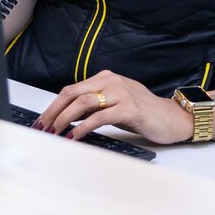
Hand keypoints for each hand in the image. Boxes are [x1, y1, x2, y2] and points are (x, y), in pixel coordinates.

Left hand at [34, 70, 193, 144]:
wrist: (171, 118)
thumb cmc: (142, 113)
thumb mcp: (114, 105)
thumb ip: (94, 106)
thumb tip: (66, 117)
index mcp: (105, 78)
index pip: (71, 89)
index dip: (54, 105)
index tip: (42, 120)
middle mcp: (111, 81)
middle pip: (72, 93)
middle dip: (53, 111)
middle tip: (42, 127)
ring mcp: (120, 93)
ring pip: (83, 103)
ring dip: (65, 119)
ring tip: (55, 133)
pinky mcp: (129, 108)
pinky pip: (99, 117)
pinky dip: (83, 127)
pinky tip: (75, 137)